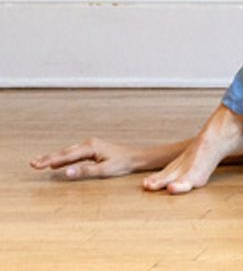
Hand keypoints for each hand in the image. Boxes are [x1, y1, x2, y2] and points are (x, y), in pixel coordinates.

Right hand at [30, 137, 145, 179]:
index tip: (36, 165)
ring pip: (67, 152)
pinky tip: (55, 163)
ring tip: (38, 162)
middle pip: (64, 152)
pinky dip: (62, 158)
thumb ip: (84, 171)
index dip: (50, 161)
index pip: (66, 156)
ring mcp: (90, 146)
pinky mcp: (92, 149)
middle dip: (47, 158)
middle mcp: (89, 144)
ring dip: (53, 157)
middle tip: (32, 164)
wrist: (136, 157)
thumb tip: (66, 172)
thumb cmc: (122, 164)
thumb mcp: (104, 170)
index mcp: (90, 147)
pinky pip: (73, 154)